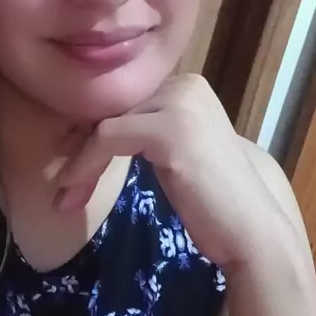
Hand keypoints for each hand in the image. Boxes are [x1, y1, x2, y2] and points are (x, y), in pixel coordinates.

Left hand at [58, 74, 293, 269]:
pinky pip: (107, 138)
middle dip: (80, 147)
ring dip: (78, 163)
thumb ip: (146, 132)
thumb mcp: (174, 153)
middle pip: (111, 110)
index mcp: (187, 86)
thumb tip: (93, 130)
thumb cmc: (212, 201)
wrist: (251, 231)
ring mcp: (180, 104)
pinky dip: (85, 166)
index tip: (72, 167)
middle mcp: (185, 85)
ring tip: (65, 197)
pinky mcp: (171, 130)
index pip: (124, 102)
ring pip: (103, 124)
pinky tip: (73, 192)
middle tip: (63, 185)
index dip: (90, 132)